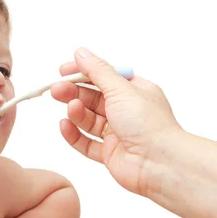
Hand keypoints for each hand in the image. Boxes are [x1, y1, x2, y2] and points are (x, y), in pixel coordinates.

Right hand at [50, 47, 182, 195]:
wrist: (160, 164)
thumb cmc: (149, 125)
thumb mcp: (121, 89)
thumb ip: (98, 71)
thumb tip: (82, 53)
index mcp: (135, 91)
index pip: (105, 76)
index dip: (84, 72)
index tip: (64, 70)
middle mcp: (126, 111)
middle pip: (93, 97)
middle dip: (74, 92)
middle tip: (56, 89)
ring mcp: (117, 133)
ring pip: (88, 119)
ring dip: (76, 112)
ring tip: (70, 108)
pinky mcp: (109, 153)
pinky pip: (86, 142)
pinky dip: (74, 134)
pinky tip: (65, 126)